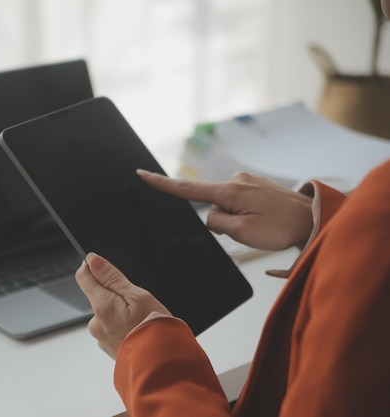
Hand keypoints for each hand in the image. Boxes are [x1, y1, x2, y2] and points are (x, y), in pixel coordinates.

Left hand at [75, 253, 170, 358]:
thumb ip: (112, 277)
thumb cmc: (156, 332)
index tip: (102, 265)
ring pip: (108, 314)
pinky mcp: (110, 349)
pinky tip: (140, 332)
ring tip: (143, 321)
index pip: (84, 278)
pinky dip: (125, 328)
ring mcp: (102, 338)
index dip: (92, 267)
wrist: (164, 369)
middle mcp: (96, 324)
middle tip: (139, 303)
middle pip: (99, 297)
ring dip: (122, 313)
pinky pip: (114, 330)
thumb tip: (92, 260)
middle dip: (116, 295)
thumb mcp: (138, 296)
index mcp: (101, 306)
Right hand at [137, 170, 313, 250]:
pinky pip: (238, 202)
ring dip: (236, 219)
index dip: (162, 183)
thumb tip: (210, 216)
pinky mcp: (255, 185)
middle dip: (223, 221)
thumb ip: (216, 223)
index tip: (142, 174)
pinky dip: (244, 214)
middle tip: (251, 229)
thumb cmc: (283, 227)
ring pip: (225, 205)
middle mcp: (236, 180)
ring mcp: (246, 181)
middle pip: (211, 205)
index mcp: (229, 191)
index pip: (186, 188)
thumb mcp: (243, 233)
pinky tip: (264, 219)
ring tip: (263, 225)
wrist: (315, 218)